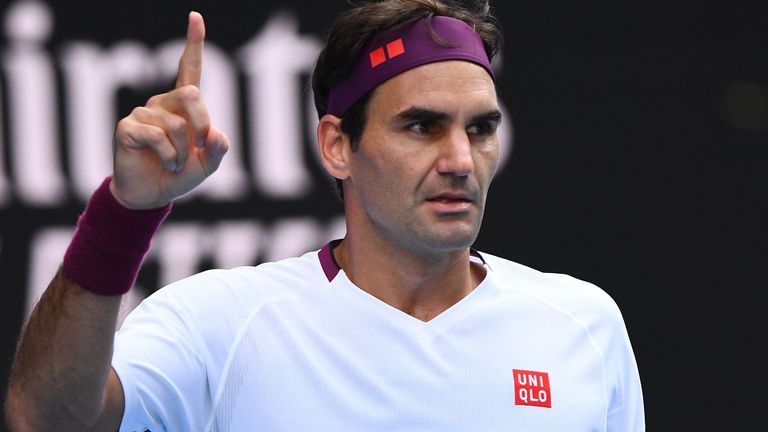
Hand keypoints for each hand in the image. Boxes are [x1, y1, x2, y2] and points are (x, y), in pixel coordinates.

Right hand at [111, 11, 228, 208]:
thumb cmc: (179, 175)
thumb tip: (215, 133)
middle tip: (200, 147)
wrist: (150, 195)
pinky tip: (165, 163)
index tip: (196, 17)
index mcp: (182, 106)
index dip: (194, 44)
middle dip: (202, 124)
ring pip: (177, 124)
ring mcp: (142, 113)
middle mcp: (162, 103)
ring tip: (176, 163)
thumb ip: (219, 148)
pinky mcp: (127, 127)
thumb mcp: (208, 165)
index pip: (189, 69)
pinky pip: (157, 136)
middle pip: (191, 95)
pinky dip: (169, 156)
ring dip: (184, 151)